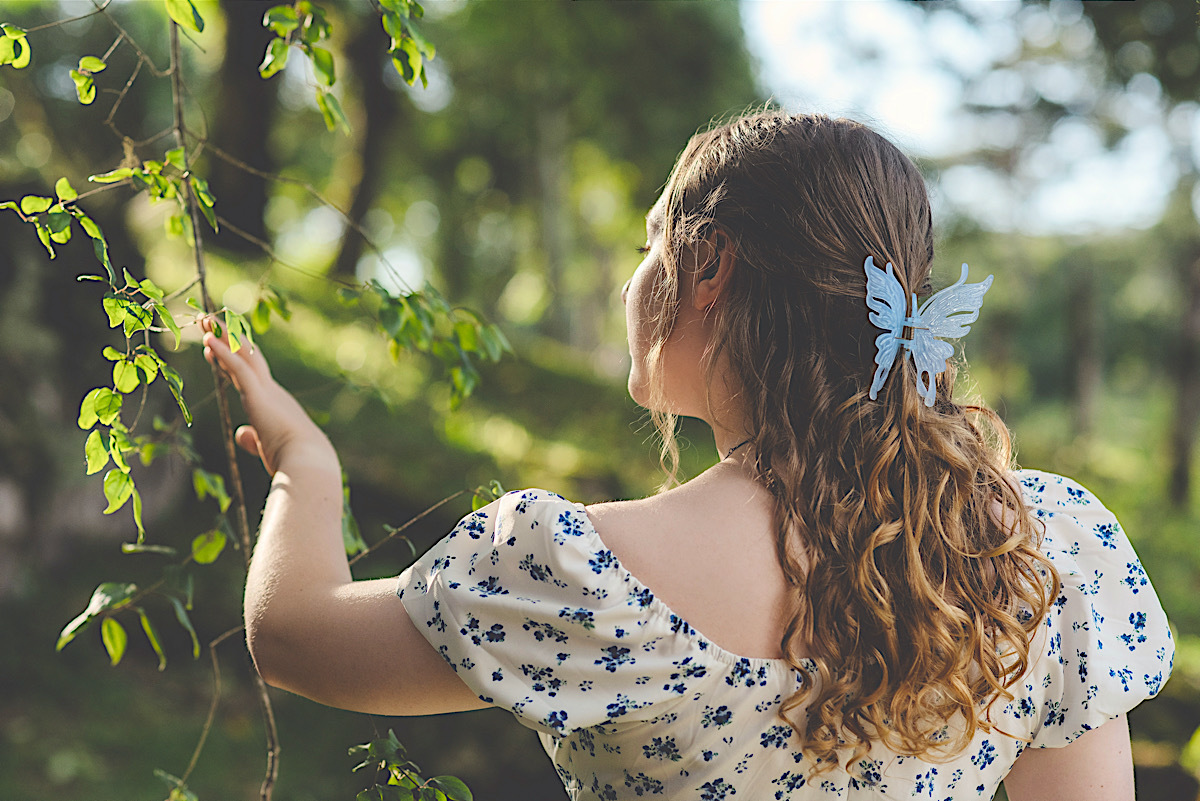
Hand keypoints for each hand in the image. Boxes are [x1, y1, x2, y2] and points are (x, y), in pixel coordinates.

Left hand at [201, 318, 333, 475]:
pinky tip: (209, 341)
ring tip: (205, 318)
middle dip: (227, 337)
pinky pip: (239, 370)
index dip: (230, 358)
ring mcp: (265, 391)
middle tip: (209, 320)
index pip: (248, 374)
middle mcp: (271, 391)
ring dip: (223, 336)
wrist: (308, 462)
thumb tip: (241, 433)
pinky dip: (224, 354)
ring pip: (243, 356)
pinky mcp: (259, 396)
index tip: (212, 345)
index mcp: (274, 403)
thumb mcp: (268, 447)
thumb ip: (253, 438)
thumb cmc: (292, 460)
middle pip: (246, 357)